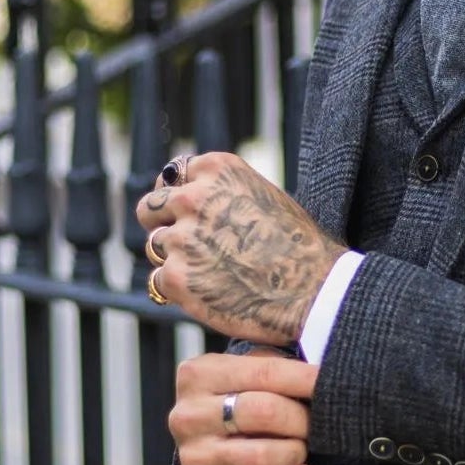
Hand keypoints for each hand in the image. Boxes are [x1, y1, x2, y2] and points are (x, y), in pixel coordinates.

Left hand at [137, 151, 344, 343]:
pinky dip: (177, 290)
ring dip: (175, 260)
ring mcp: (182, 237)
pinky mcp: (176, 277)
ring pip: (155, 246)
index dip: (178, 195)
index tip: (186, 214)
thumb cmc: (299, 246)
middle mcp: (193, 196)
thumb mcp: (264, 196)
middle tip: (185, 246)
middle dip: (163, 225)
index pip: (173, 174)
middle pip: (149, 207)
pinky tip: (206, 294)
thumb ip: (225, 192)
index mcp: (217, 169)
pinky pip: (158, 281)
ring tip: (210, 275)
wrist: (314, 290)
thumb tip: (192, 198)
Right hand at [171, 352, 318, 464]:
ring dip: (296, 453)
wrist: (217, 449)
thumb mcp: (253, 370)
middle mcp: (188, 415)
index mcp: (199, 373)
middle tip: (316, 423)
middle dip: (302, 420)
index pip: (265, 372)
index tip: (333, 383)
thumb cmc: (246, 400)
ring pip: (262, 456)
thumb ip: (277, 359)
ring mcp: (192, 457)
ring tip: (302, 448)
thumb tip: (327, 358)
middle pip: (264, 412)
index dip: (307, 379)